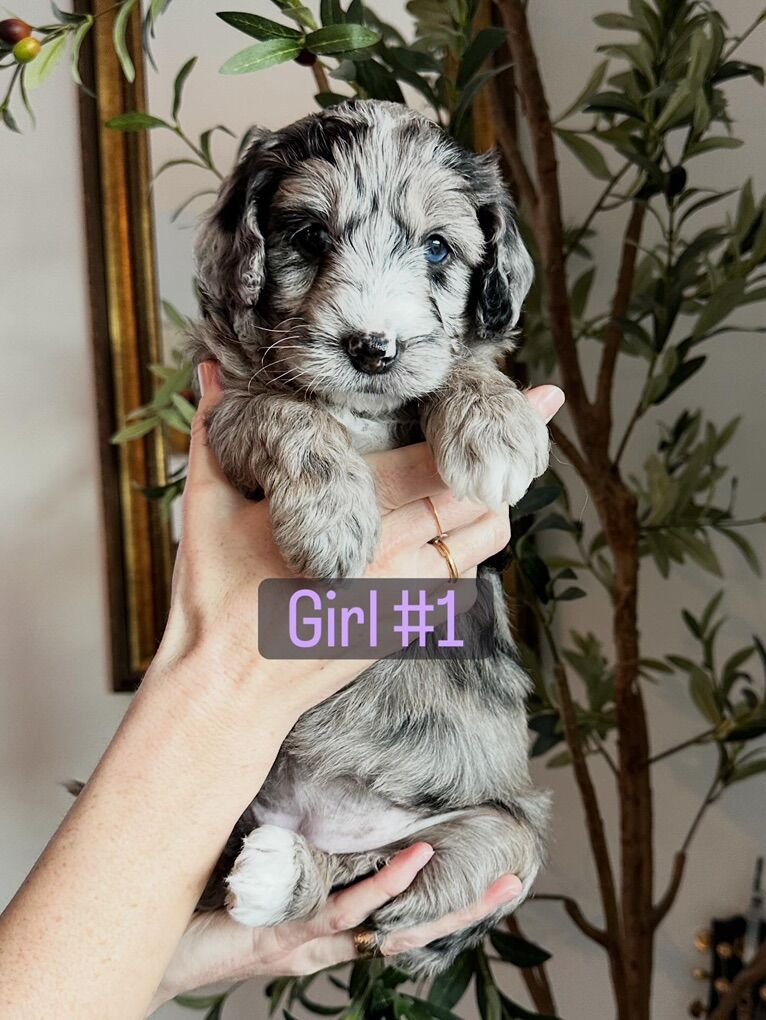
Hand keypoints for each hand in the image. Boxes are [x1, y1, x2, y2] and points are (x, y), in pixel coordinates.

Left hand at [149, 843, 521, 1012]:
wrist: (154, 942)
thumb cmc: (204, 902)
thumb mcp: (258, 863)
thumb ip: (290, 833)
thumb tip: (314, 778)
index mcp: (329, 919)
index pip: (400, 905)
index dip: (443, 886)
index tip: (481, 862)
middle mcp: (331, 936)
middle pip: (415, 924)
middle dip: (466, 904)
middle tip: (512, 876)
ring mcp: (313, 939)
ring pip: (395, 923)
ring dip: (444, 898)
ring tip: (490, 871)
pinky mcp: (289, 936)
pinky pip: (347, 910)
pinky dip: (386, 886)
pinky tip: (418, 860)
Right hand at [154, 362, 564, 725]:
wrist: (229, 692)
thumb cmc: (215, 599)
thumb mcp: (206, 508)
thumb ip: (214, 432)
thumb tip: (208, 372)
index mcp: (358, 518)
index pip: (444, 463)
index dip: (494, 428)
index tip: (542, 398)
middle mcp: (397, 556)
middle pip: (483, 499)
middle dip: (509, 459)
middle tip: (532, 420)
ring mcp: (408, 596)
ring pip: (482, 542)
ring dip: (491, 505)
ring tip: (484, 474)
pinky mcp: (405, 626)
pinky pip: (459, 580)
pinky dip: (465, 550)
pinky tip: (446, 533)